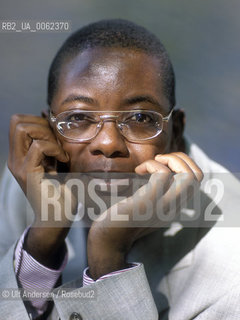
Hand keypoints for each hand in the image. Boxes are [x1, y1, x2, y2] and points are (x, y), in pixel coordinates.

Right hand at [8, 114, 70, 267]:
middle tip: (56, 142)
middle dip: (41, 124)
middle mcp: (15, 159)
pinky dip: (54, 149)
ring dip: (47, 135)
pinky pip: (38, 147)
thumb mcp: (56, 161)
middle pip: (16, 121)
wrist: (58, 218)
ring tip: (59, 152)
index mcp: (20, 155)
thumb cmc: (61, 190)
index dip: (38, 120)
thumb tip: (50, 118)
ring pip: (22, 129)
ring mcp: (19, 166)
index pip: (18, 122)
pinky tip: (63, 159)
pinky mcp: (27, 174)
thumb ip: (52, 143)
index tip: (55, 135)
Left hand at [87, 152, 202, 278]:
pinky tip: (138, 170)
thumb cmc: (123, 219)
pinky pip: (161, 175)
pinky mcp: (147, 202)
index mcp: (174, 206)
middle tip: (160, 159)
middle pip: (197, 177)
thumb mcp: (148, 205)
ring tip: (153, 162)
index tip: (165, 163)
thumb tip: (162, 172)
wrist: (108, 240)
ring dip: (170, 160)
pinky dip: (151, 165)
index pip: (197, 181)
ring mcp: (162, 206)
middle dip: (182, 158)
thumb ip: (159, 194)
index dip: (186, 164)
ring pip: (187, 176)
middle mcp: (173, 207)